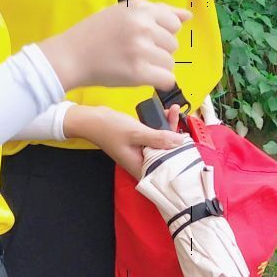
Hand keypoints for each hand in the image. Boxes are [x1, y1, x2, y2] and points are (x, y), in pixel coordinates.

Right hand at [39, 0, 191, 92]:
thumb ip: (158, 12)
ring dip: (156, 67)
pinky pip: (167, 79)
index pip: (174, 22)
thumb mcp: (124, 12)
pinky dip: (158, 81)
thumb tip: (187, 17)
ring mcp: (141, 49)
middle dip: (158, 50)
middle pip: (173, 44)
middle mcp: (143, 26)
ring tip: (134, 64)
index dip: (161, 33)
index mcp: (140, 8)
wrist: (70, 56)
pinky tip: (141, 77)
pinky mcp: (138, 72)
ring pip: (170, 62)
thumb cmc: (96, 34)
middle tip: (133, 52)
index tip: (142, 38)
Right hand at [64, 104, 188, 178]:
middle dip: (173, 134)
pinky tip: (163, 113)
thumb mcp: (137, 132)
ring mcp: (139, 151)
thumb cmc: (109, 128)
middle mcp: (140, 161)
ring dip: (167, 127)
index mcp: (139, 166)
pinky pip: (153, 136)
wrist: (90, 119)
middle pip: (165, 152)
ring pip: (160, 142)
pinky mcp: (138, 142)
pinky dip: (158, 125)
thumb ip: (158, 138)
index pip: (165, 166)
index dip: (178, 153)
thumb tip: (179, 142)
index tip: (186, 137)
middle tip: (176, 115)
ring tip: (171, 110)